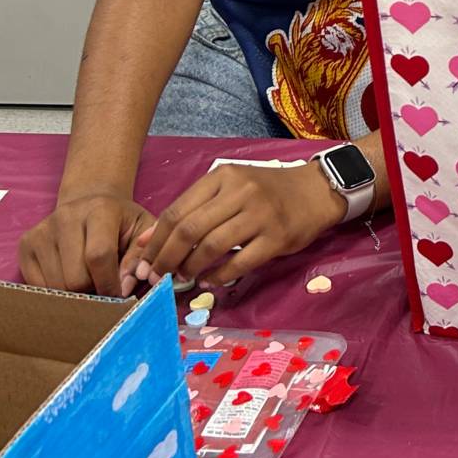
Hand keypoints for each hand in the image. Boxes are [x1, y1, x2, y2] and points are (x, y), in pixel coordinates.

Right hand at [19, 186, 155, 295]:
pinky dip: (55, 291)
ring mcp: (42, 231)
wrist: (89, 203)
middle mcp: (66, 216)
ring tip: (86, 276)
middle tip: (101, 282)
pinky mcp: (26, 244)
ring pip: (56, 286)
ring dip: (74, 292)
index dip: (109, 284)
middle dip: (92, 289)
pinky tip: (67, 275)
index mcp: (100, 210)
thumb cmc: (120, 222)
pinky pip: (37, 286)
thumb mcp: (142, 231)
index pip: (99, 256)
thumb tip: (125, 288)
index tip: (118, 294)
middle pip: (75, 278)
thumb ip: (140, 258)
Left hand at [130, 161, 345, 288]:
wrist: (314, 191)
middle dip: (166, 258)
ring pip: (212, 246)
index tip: (143, 262)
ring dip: (190, 268)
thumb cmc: (266, 191)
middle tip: (156, 277)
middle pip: (189, 229)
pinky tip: (209, 280)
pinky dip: (218, 276)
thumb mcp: (227, 189)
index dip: (154, 241)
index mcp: (222, 177)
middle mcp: (240, 192)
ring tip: (183, 277)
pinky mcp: (276, 237)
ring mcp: (260, 215)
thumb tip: (146, 241)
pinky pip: (239, 262)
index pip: (176, 211)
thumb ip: (190, 210)